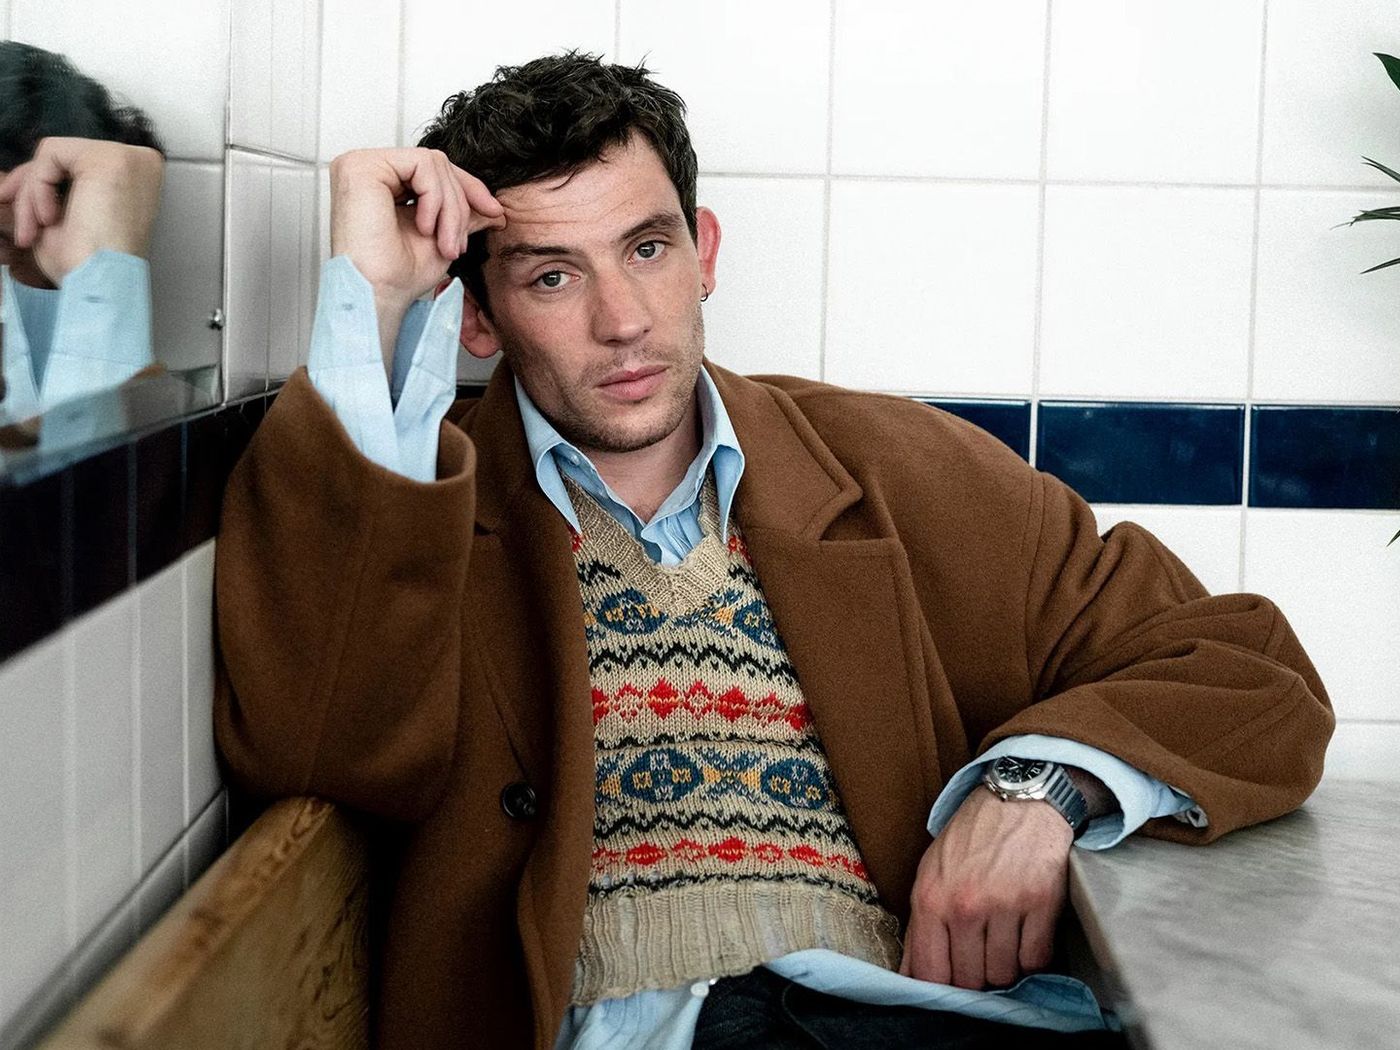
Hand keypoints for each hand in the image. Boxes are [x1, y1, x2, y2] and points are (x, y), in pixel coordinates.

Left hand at [0, 137, 164, 284]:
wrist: (101, 285)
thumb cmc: (88, 265)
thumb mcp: (67, 217)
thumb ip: (56, 189)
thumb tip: (22, 175)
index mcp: (138, 181)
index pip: (78, 167)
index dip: (43, 187)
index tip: (24, 215)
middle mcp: (141, 164)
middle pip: (65, 159)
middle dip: (30, 189)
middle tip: (21, 225)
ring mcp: (129, 158)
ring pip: (54, 156)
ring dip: (31, 194)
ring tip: (35, 230)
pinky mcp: (110, 158)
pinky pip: (52, 154)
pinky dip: (37, 187)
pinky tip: (48, 218)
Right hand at [328, 148, 503, 364]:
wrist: (378, 296)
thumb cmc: (398, 277)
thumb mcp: (442, 238)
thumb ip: (462, 216)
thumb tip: (493, 208)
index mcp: (381, 183)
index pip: (433, 170)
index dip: (469, 189)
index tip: (495, 212)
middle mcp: (368, 169)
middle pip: (436, 165)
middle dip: (459, 206)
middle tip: (459, 244)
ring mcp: (361, 164)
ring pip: (433, 164)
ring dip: (450, 208)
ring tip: (445, 244)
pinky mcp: (361, 166)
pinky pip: (421, 164)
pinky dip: (435, 198)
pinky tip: (425, 229)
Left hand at [899, 785, 1071, 989]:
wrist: (1018, 801)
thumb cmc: (969, 840)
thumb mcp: (929, 874)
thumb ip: (919, 926)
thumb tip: (910, 976)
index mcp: (931, 900)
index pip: (931, 973)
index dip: (943, 988)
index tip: (953, 983)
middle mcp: (966, 906)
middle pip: (971, 980)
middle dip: (976, 974)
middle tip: (982, 952)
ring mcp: (1005, 906)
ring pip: (1005, 974)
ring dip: (1006, 964)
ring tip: (1004, 936)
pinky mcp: (1041, 903)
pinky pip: (1037, 960)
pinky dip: (1033, 955)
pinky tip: (1026, 932)